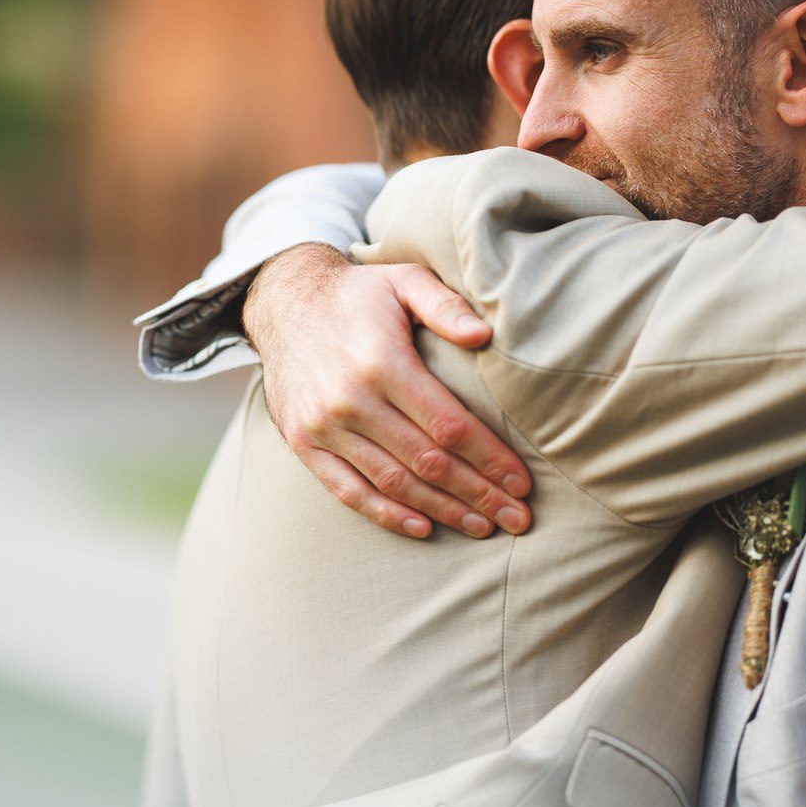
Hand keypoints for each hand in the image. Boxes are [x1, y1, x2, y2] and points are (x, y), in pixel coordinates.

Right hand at [243, 244, 532, 539]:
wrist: (283, 302)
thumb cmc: (359, 295)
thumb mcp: (404, 280)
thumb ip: (445, 305)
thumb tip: (484, 335)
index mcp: (382, 362)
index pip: (448, 425)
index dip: (490, 459)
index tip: (522, 482)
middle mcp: (350, 399)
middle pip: (427, 462)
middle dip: (479, 494)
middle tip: (517, 518)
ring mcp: (323, 426)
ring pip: (393, 483)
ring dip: (443, 510)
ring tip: (483, 526)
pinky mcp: (304, 443)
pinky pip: (348, 490)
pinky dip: (387, 515)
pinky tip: (424, 527)